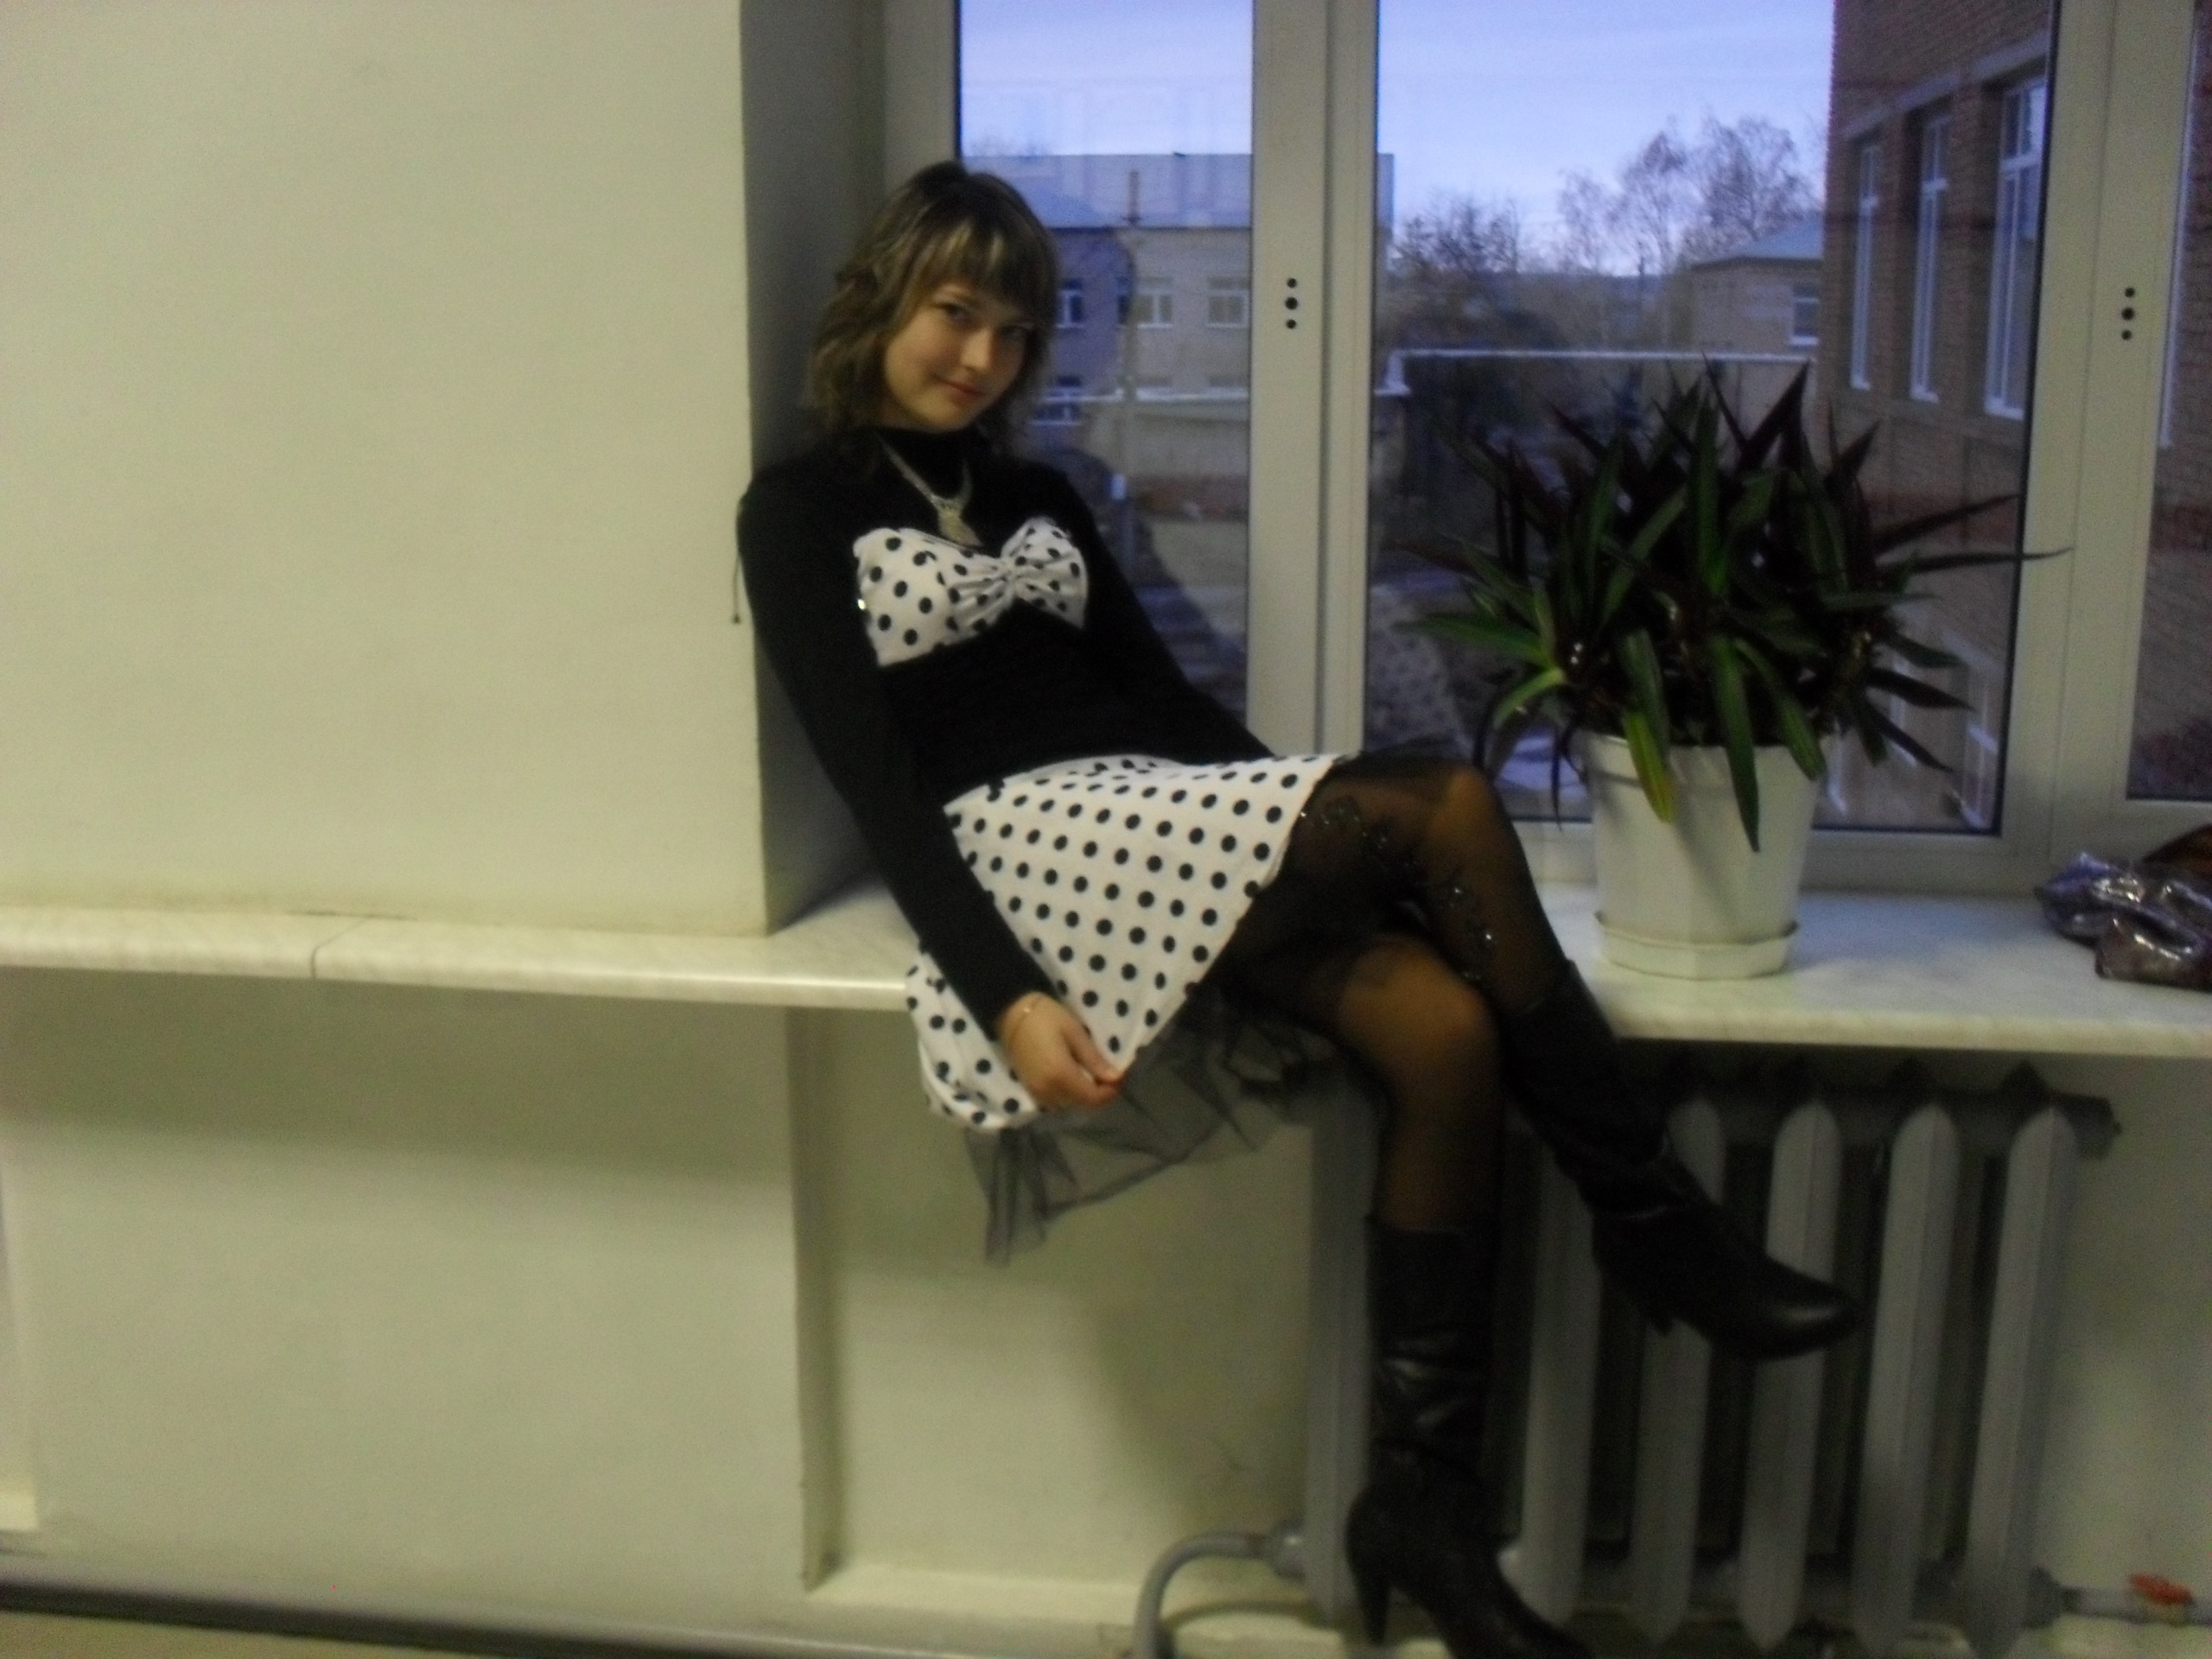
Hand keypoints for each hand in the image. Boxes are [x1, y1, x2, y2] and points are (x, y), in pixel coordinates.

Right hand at [997, 993, 1123, 1111]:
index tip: (1119, 1077)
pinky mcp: (1029, 1087)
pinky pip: (1053, 1101)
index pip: (1092, 1098)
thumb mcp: (1075, 1033)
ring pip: (1067, 1105)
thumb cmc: (1046, 1016)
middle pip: (1080, 1105)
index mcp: (1061, 1075)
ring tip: (1091, 1078)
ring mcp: (1036, 1091)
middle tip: (1108, 1077)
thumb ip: (1094, 1059)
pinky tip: (1073, 1080)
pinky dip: (1067, 1096)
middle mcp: (1048, 1089)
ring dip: (1082, 1097)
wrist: (1011, 1012)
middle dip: (1098, 1095)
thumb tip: (1116, 1078)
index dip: (1109, 1092)